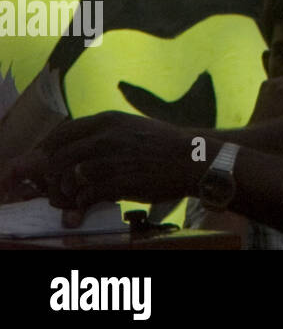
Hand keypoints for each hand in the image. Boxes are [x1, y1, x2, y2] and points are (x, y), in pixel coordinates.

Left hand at [2, 111, 200, 214]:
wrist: (194, 159)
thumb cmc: (164, 145)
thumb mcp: (132, 127)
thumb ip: (102, 134)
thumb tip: (73, 148)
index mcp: (107, 121)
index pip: (60, 134)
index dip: (45, 152)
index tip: (41, 165)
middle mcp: (105, 137)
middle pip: (56, 159)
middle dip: (51, 179)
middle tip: (56, 190)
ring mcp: (111, 160)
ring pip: (66, 180)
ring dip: (65, 195)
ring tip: (71, 201)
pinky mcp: (118, 183)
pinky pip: (84, 197)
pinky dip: (80, 206)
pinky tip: (86, 207)